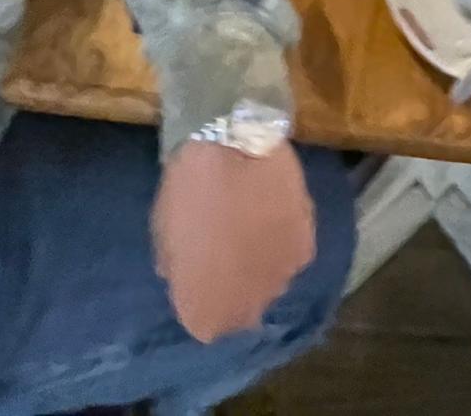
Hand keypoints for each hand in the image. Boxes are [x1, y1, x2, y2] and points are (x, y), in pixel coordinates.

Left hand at [150, 139, 315, 341]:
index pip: (206, 326)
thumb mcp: (163, 232)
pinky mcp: (306, 248)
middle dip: (233, 289)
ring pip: (270, 283)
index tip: (197, 275)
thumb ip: (177, 267)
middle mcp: (249, 307)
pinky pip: (291, 255)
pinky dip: (282, 240)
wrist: (233, 144)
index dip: (200, 300)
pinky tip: (271, 213)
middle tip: (224, 252)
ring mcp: (282, 280)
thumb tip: (183, 277)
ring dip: (260, 265)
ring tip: (249, 228)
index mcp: (207, 309)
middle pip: (243, 311)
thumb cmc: (187, 191)